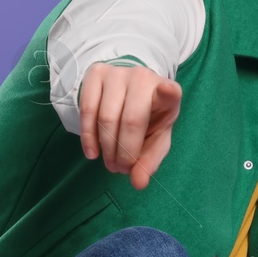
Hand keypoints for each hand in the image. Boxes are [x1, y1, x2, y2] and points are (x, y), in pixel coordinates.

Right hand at [76, 62, 182, 189]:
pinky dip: (88, 136)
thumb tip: (138, 183)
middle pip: (131, 120)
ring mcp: (118, 73)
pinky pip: (87, 109)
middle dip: (124, 152)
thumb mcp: (155, 139)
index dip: (167, 93)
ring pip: (106, 117)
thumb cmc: (147, 117)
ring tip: (110, 163)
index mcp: (167, 92)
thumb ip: (150, 161)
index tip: (167, 92)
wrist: (127, 89)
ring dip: (106, 148)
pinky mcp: (96, 73)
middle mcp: (143, 77)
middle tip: (120, 169)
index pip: (170, 91)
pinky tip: (92, 152)